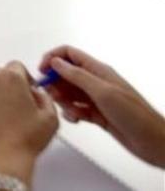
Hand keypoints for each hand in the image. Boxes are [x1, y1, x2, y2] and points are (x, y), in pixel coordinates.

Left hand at [0, 62, 58, 184]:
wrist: (1, 156)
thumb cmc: (28, 136)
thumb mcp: (51, 116)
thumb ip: (45, 96)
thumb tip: (35, 92)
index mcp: (11, 77)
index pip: (18, 66)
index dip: (25, 79)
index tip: (29, 93)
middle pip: (2, 74)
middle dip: (11, 84)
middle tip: (19, 104)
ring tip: (6, 113)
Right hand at [39, 45, 164, 166]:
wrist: (153, 141)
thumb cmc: (134, 115)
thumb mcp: (102, 92)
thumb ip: (77, 76)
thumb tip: (56, 62)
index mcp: (99, 71)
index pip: (70, 54)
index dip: (53, 58)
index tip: (42, 71)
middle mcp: (96, 82)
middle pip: (66, 74)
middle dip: (55, 83)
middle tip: (52, 96)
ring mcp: (97, 99)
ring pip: (69, 93)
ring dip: (63, 100)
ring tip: (69, 110)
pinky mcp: (98, 114)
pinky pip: (77, 109)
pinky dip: (72, 113)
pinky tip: (76, 119)